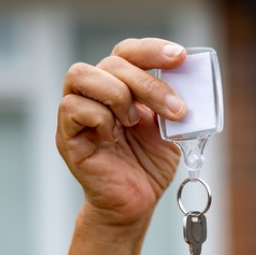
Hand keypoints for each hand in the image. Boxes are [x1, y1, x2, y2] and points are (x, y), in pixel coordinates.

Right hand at [56, 38, 186, 227]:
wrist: (135, 204)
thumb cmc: (148, 166)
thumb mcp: (169, 131)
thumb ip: (172, 106)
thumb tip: (188, 85)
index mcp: (120, 86)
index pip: (128, 52)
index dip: (152, 49)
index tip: (179, 57)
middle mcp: (96, 93)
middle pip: (112, 62)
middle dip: (149, 82)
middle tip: (175, 110)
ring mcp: (77, 113)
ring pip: (82, 74)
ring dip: (118, 94)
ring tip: (135, 122)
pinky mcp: (67, 136)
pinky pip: (72, 107)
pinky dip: (99, 116)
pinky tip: (114, 135)